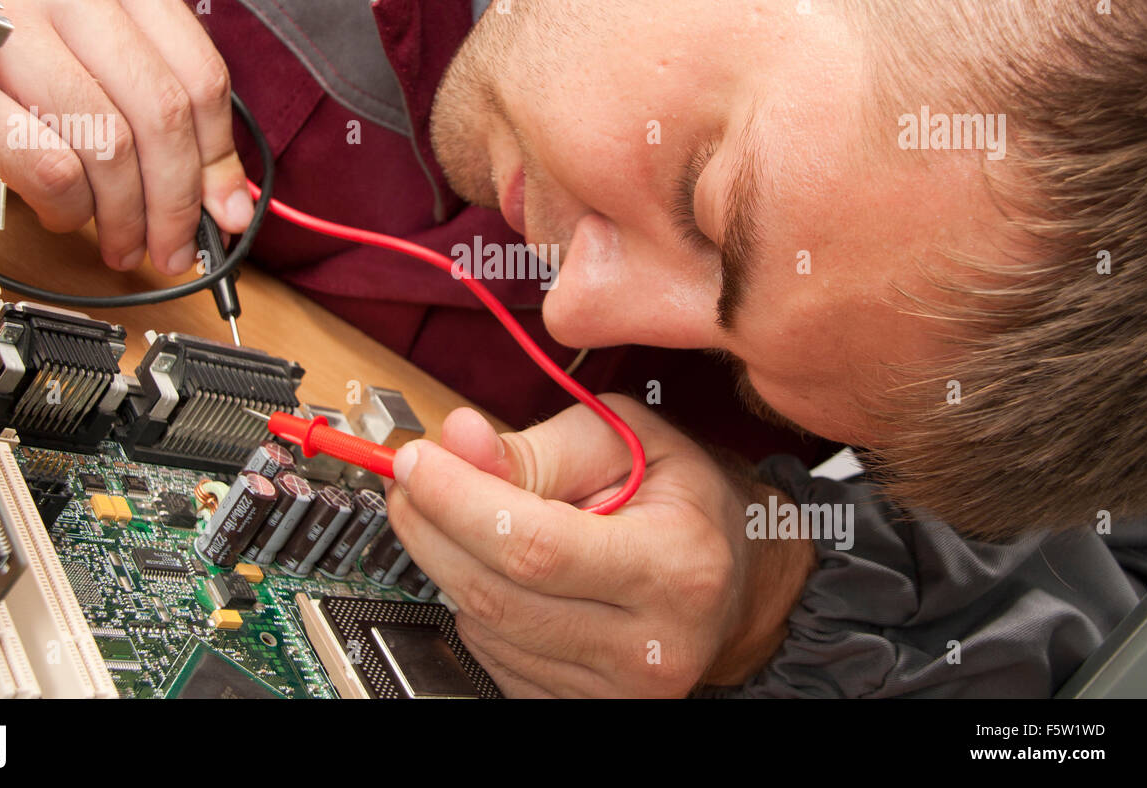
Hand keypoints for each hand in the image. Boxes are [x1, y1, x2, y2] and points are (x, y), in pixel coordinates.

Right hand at [0, 0, 249, 273]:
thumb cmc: (7, 39)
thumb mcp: (94, 45)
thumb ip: (164, 107)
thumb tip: (227, 203)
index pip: (202, 76)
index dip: (219, 159)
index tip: (224, 211)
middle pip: (162, 115)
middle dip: (177, 202)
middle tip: (176, 248)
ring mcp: (4, 24)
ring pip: (109, 145)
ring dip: (124, 216)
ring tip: (122, 241)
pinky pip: (49, 166)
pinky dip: (70, 208)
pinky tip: (67, 212)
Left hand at [383, 394, 815, 696]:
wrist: (734, 576)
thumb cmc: (682, 501)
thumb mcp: (627, 440)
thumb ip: (540, 446)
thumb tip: (460, 440)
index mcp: (675, 566)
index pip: (534, 544)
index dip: (458, 501)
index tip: (417, 461)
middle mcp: (651, 643)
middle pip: (498, 593)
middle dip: (432, 526)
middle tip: (411, 480)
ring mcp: (619, 689)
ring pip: (487, 628)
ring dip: (450, 564)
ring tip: (463, 516)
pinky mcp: (586, 706)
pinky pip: (493, 659)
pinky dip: (478, 607)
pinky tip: (499, 571)